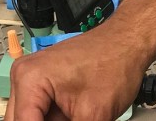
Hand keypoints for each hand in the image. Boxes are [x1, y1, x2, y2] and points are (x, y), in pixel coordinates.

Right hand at [4, 23, 149, 120]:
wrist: (129, 41)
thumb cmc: (115, 63)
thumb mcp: (93, 116)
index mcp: (29, 79)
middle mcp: (25, 75)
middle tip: (73, 120)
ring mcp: (34, 78)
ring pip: (31, 118)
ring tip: (79, 115)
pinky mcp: (45, 82)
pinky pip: (40, 112)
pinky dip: (56, 119)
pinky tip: (75, 115)